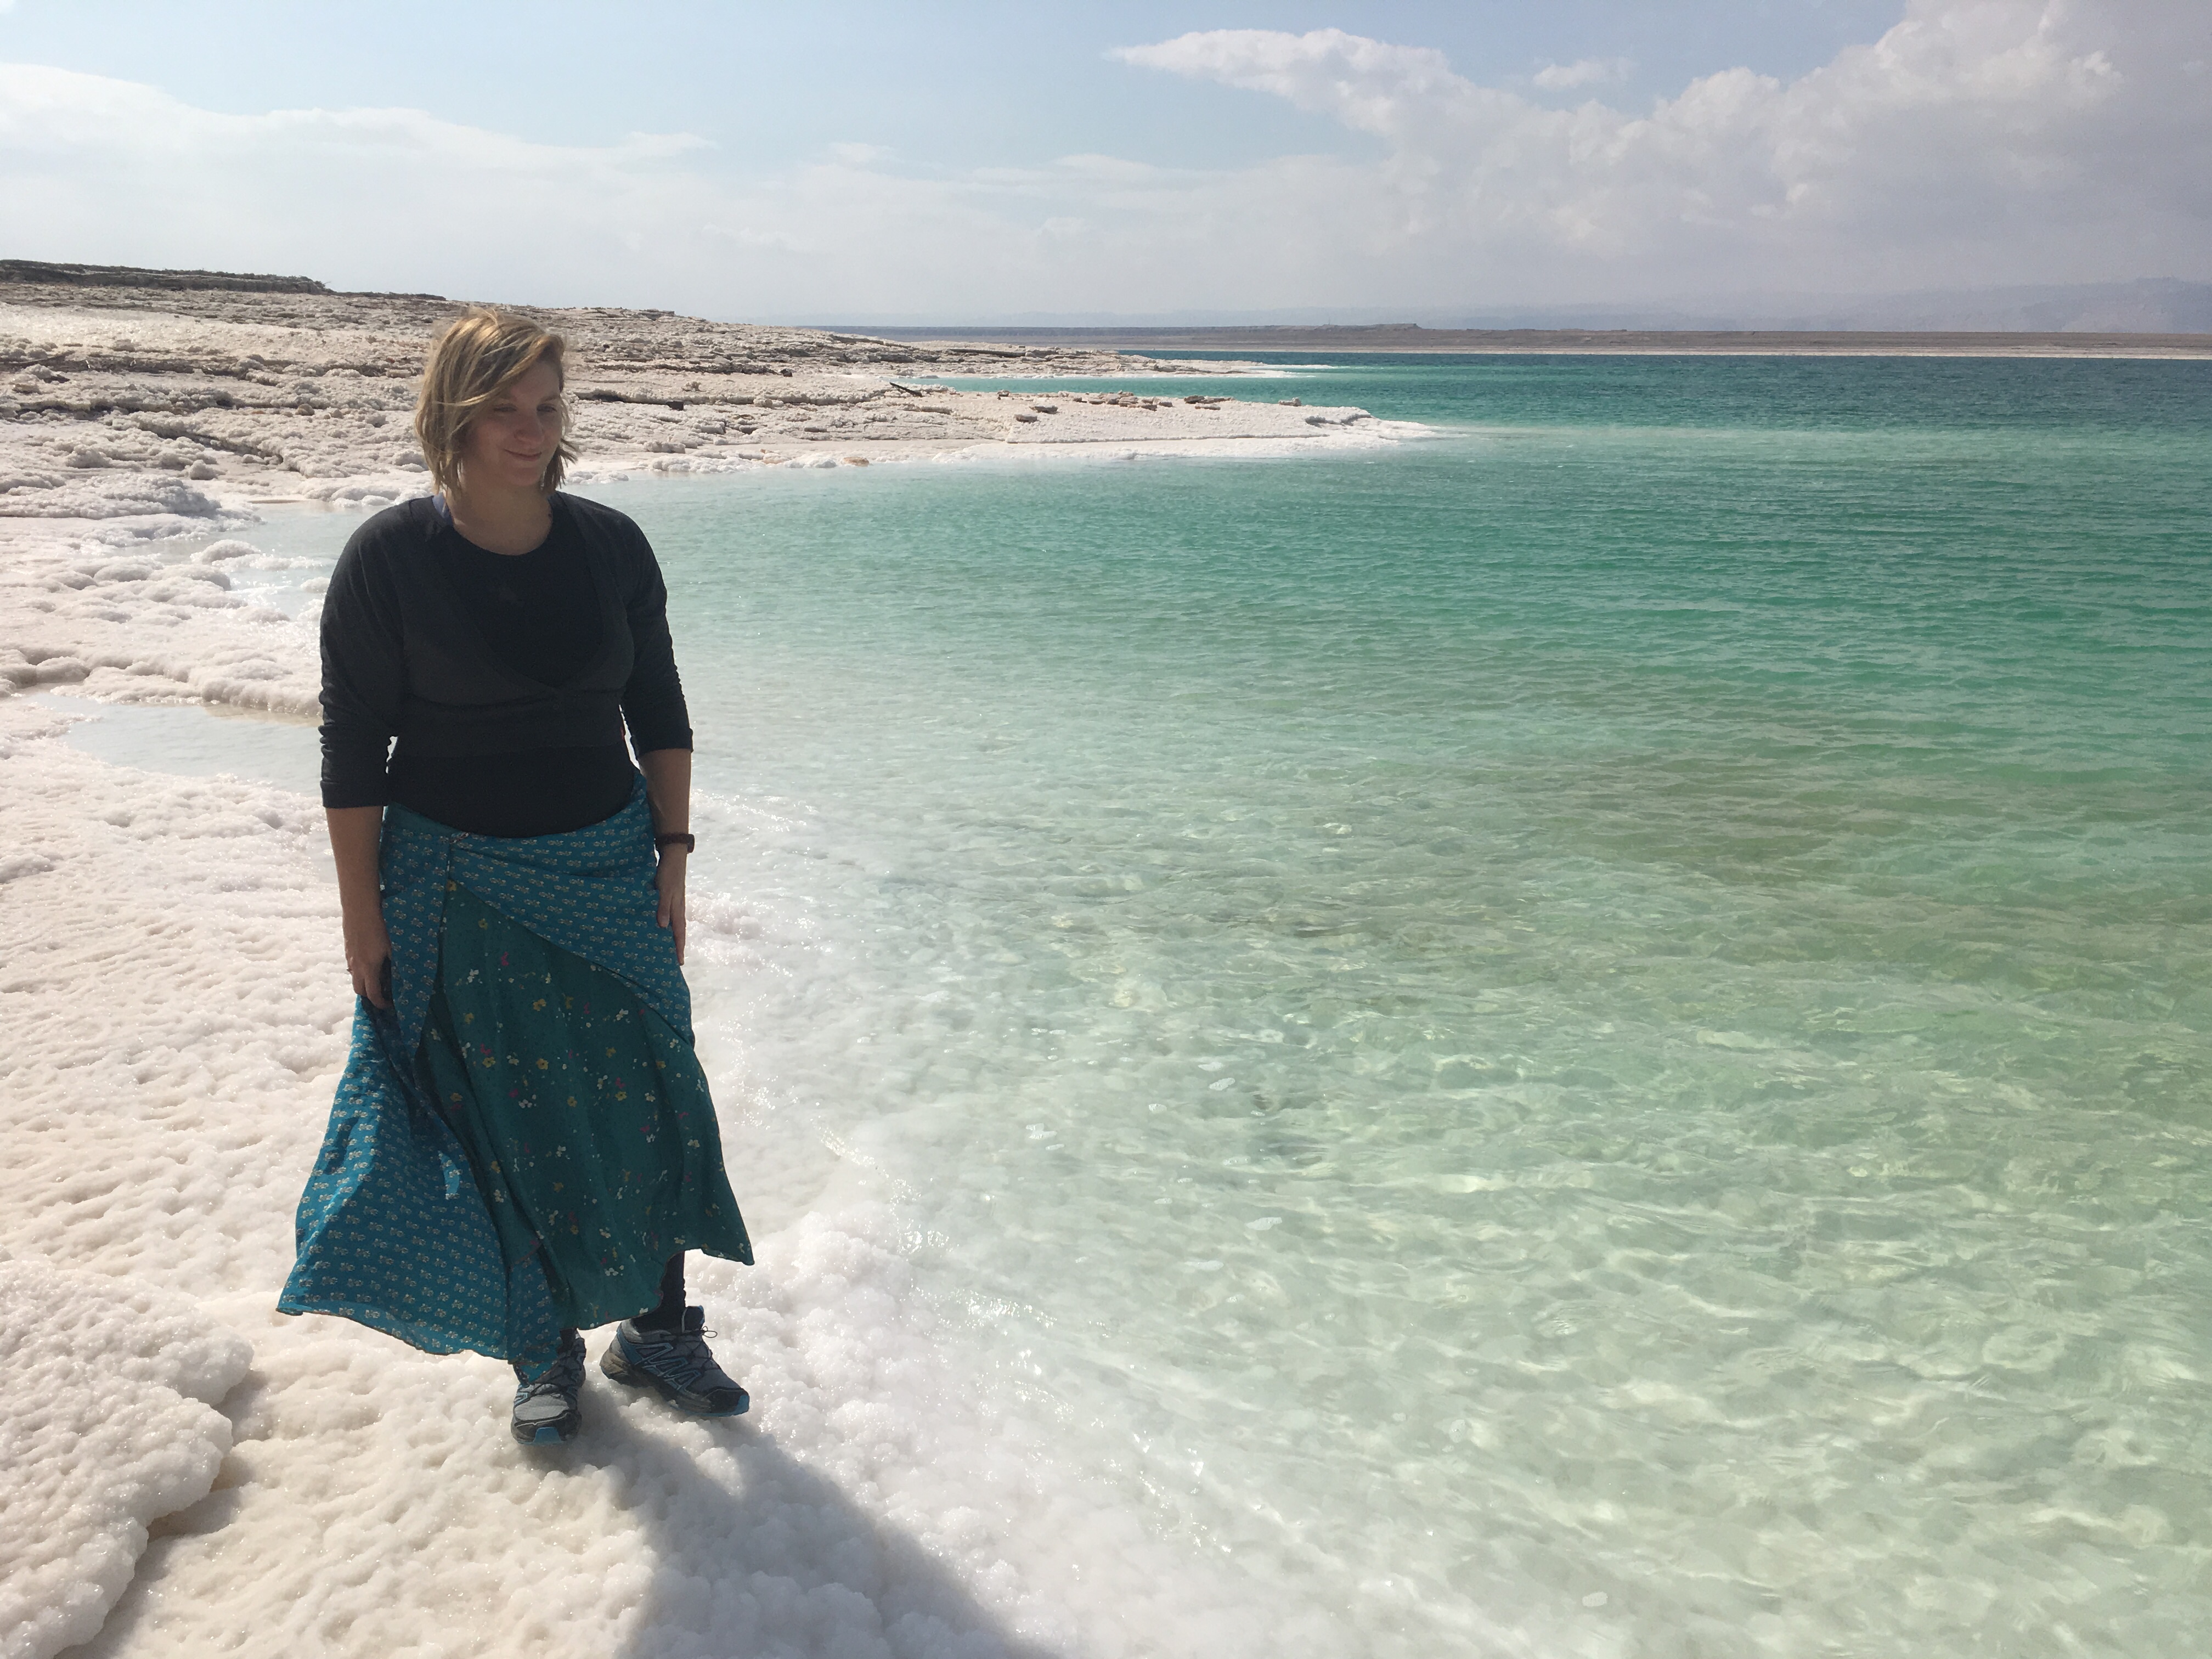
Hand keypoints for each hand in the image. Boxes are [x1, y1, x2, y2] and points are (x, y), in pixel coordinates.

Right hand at [344, 907, 393, 1008]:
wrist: (359, 908)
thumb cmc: (380, 926)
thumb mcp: (393, 946)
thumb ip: (396, 963)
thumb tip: (402, 976)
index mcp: (369, 968)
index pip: (372, 994)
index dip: (380, 1003)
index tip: (389, 1005)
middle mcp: (356, 966)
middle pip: (359, 990)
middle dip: (370, 996)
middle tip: (383, 993)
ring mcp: (349, 957)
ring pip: (355, 977)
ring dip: (364, 982)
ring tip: (378, 978)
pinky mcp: (347, 949)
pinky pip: (353, 966)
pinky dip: (361, 970)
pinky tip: (371, 961)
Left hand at [656, 846, 687, 965]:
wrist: (674, 856)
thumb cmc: (668, 873)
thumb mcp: (665, 890)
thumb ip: (663, 907)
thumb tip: (663, 926)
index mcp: (678, 908)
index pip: (679, 932)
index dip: (679, 947)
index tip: (680, 962)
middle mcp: (679, 907)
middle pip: (680, 930)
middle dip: (679, 945)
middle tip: (678, 960)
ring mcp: (677, 902)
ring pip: (678, 923)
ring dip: (676, 936)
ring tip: (673, 947)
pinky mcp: (673, 897)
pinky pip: (673, 916)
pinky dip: (671, 925)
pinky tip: (666, 926)